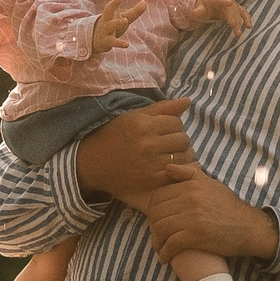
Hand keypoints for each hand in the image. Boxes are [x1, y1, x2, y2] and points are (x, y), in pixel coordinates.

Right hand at [75, 97, 195, 204]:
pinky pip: (177, 171)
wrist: (92, 162)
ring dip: (179, 154)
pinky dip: (177, 168)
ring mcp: (151, 163)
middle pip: (182, 139)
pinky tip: (167, 165)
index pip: (176, 122)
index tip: (163, 130)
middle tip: (166, 142)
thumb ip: (162, 108)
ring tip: (167, 154)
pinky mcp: (151, 180)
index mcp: (143, 125)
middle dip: (177, 139)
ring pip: (183, 155)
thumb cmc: (113, 135)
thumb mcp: (134, 116)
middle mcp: (148, 144)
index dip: (172, 125)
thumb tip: (187, 101)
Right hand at [89, 0, 151, 52]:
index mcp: (110, 12)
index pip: (112, 1)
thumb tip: (145, 2)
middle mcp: (106, 19)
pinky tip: (126, 44)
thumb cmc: (111, 25)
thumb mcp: (122, 17)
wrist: (96, 41)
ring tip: (125, 20)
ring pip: (110, 25)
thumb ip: (134, 11)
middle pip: (107, 10)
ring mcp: (105, 30)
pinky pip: (113, 42)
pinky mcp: (107, 41)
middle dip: (112, 4)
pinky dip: (119, 43)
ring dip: (117, 23)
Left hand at [141, 169, 277, 263]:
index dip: (152, 211)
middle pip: (156, 213)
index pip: (158, 197)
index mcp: (191, 185)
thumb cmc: (229, 207)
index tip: (156, 221)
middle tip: (157, 237)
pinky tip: (165, 258)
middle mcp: (190, 198)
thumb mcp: (211, 184)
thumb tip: (167, 167)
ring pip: (160, 229)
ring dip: (156, 242)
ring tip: (160, 248)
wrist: (250, 228)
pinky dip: (164, 253)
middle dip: (152, 227)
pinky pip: (170, 244)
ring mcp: (193, 217)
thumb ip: (189, 174)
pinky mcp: (196, 235)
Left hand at [190, 0, 251, 35]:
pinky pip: (243, 14)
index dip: (225, 1)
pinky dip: (247, 19)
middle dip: (233, 17)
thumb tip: (193, 12)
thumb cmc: (205, 4)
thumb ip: (198, 10)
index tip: (229, 3)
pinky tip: (249, 27)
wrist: (213, 0)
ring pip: (237, 13)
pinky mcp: (237, 10)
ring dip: (239, 22)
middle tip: (234, 26)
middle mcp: (227, 1)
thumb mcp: (200, 6)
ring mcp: (233, 5)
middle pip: (231, 9)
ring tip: (238, 33)